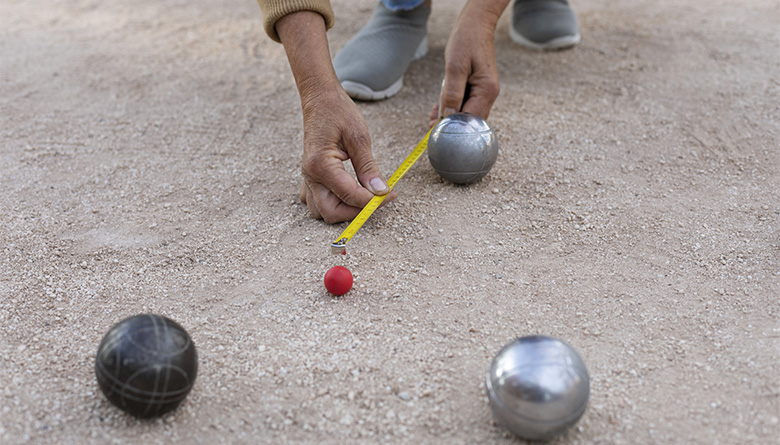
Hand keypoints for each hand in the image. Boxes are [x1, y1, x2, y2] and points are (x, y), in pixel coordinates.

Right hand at [277, 11, 393, 222]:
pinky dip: (333, 203)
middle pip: (332, 213)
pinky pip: (317, 201)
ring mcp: (307, 178)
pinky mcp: (310, 177)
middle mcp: (310, 175)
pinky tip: (349, 191)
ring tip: (364, 197)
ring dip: (344, 210)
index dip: (373, 201)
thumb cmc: (338, 112)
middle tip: (378, 200)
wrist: (320, 99)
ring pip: (322, 211)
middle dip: (356, 212)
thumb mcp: (359, 136)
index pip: (350, 195)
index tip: (391, 195)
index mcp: (321, 165)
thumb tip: (380, 191)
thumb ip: (368, 167)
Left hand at [428, 0, 509, 126]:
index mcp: (487, 90)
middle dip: (451, 124)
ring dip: (450, 116)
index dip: (454, 126)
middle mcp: (489, 94)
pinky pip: (465, 103)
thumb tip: (448, 115)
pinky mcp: (478, 88)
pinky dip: (453, 107)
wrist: (475, 25)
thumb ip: (452, 92)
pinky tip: (440, 107)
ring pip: (467, 112)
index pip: (471, 118)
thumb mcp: (455, 66)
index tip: (436, 129)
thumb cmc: (466, 41)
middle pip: (470, 119)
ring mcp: (484, 92)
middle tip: (431, 125)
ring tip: (432, 117)